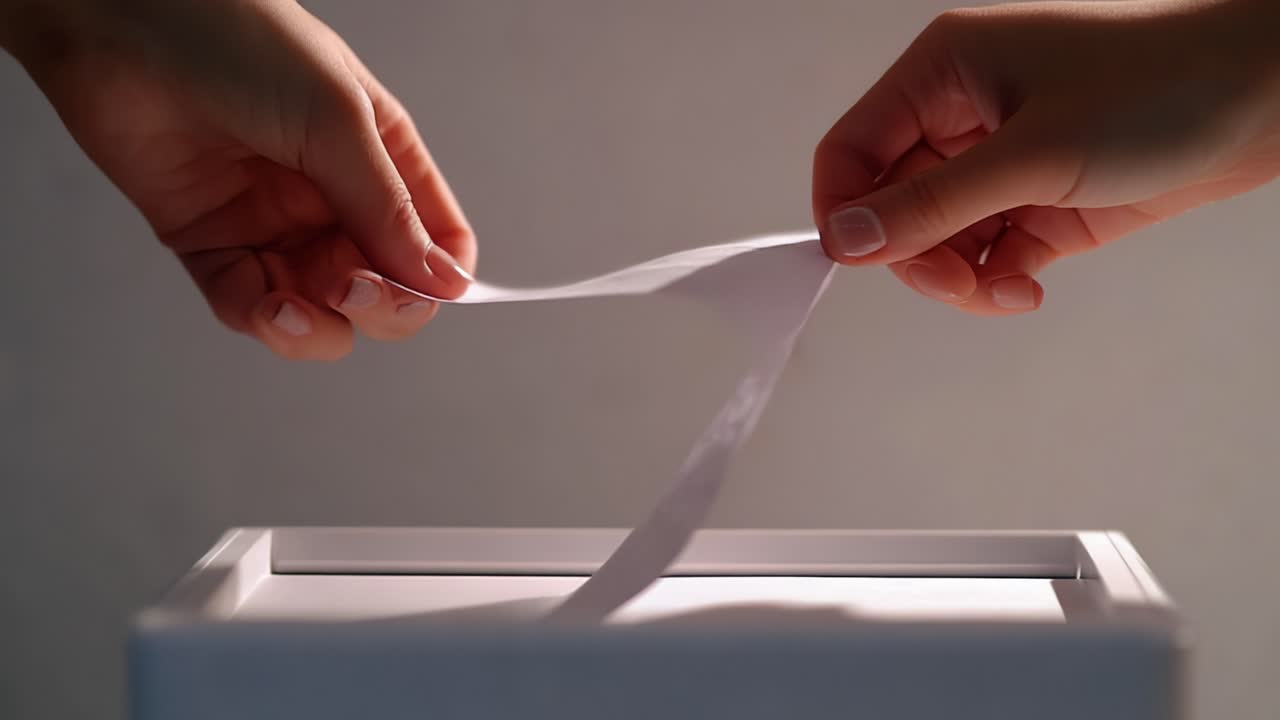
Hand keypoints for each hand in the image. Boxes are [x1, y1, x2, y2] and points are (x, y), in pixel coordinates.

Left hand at [2, 0, 474, 358]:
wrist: (116, 19)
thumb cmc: (235, 37)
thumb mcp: (335, 119)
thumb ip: (387, 208)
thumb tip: (444, 283)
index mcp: (379, 156)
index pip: (433, 240)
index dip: (438, 279)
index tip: (426, 293)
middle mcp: (332, 196)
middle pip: (383, 287)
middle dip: (379, 306)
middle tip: (357, 290)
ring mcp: (272, 222)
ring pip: (319, 310)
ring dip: (320, 327)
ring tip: (299, 311)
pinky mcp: (211, 242)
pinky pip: (249, 303)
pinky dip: (264, 320)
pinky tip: (269, 311)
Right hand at [813, 0, 1279, 314]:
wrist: (1271, 98)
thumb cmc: (1165, 85)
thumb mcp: (1034, 153)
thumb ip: (931, 204)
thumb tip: (844, 242)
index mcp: (942, 73)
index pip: (851, 151)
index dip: (845, 212)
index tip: (862, 264)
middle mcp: (962, 115)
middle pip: (891, 206)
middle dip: (917, 256)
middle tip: (959, 283)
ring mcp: (1001, 161)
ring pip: (937, 239)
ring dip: (959, 278)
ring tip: (1009, 290)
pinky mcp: (1039, 200)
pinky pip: (985, 254)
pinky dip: (995, 282)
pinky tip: (1026, 290)